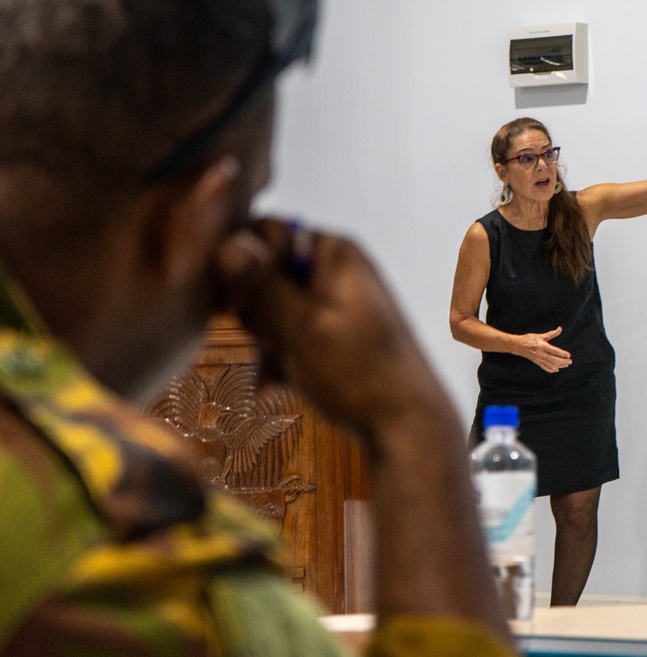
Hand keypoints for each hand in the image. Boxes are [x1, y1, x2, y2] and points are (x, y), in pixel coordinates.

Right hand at [215, 219, 450, 442]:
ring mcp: (339, 300)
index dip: (242, 267)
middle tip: (267, 341)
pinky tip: (275, 385)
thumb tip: (230, 243)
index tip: (236, 306)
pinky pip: (295, 332)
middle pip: (267, 272)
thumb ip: (264, 285)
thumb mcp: (301, 327)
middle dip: (256, 311)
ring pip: (275, 307)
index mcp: (335, 252)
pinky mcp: (338, 330)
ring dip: (266, 341)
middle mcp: (338, 267)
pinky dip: (283, 355)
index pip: (265, 232)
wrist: (406, 424)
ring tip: (275, 371)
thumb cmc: (358, 373)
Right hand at [517, 328, 571, 373]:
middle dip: (563, 361)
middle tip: (570, 362)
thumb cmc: (529, 339)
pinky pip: (545, 367)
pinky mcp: (536, 362)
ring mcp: (538, 359)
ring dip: (559, 366)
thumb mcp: (540, 335)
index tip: (568, 355)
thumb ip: (551, 334)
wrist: (517, 345)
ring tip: (566, 365)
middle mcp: (540, 353)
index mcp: (542, 345)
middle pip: (554, 359)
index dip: (562, 354)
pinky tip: (556, 370)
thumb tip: (560, 328)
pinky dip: (551, 369)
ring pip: (550, 364)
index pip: (554, 351)